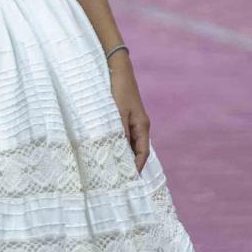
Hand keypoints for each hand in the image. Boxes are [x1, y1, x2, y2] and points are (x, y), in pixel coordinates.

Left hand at [107, 55, 150, 172]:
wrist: (118, 70)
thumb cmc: (119, 90)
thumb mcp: (118, 113)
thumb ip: (120, 132)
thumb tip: (121, 152)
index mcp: (142, 127)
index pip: (142, 153)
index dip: (137, 167)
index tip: (129, 180)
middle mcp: (140, 126)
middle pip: (137, 151)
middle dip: (129, 164)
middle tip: (118, 179)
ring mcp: (133, 122)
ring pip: (129, 144)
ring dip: (122, 155)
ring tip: (112, 168)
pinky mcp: (124, 117)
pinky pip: (123, 136)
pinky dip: (118, 145)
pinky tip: (108, 150)